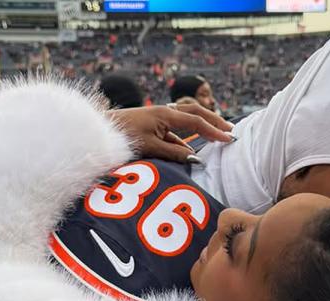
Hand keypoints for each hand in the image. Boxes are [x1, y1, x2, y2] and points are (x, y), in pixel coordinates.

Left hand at [109, 104, 233, 162]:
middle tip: (230, 131)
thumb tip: (197, 158)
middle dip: (213, 122)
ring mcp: (158, 119)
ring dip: (200, 131)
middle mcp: (164, 113)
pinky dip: (183, 141)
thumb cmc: (123, 138)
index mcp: (166, 114)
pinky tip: (189, 152)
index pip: (196, 121)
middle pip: (195, 115)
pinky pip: (173, 133)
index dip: (214, 130)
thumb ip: (174, 153)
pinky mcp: (151, 128)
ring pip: (185, 123)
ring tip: (215, 139)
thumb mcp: (151, 147)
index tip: (229, 139)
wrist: (100, 131)